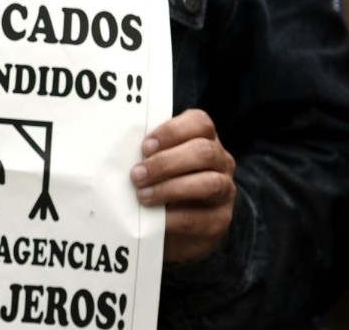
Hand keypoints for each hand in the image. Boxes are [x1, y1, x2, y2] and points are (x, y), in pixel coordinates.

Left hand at [130, 109, 236, 263]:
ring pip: (208, 183)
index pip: (199, 123)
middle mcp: (221, 161)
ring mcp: (225, 190)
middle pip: (204, 152)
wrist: (174, 226)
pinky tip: (154, 219)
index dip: (172, 132)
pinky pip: (199, 217)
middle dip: (167, 162)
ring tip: (143, 196)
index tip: (145, 146)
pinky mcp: (219, 220)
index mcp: (205, 138)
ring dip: (171, 189)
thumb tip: (123, 152)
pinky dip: (172, 218)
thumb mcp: (156, 163)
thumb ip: (148, 155)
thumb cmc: (160, 184)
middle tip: (137, 174)